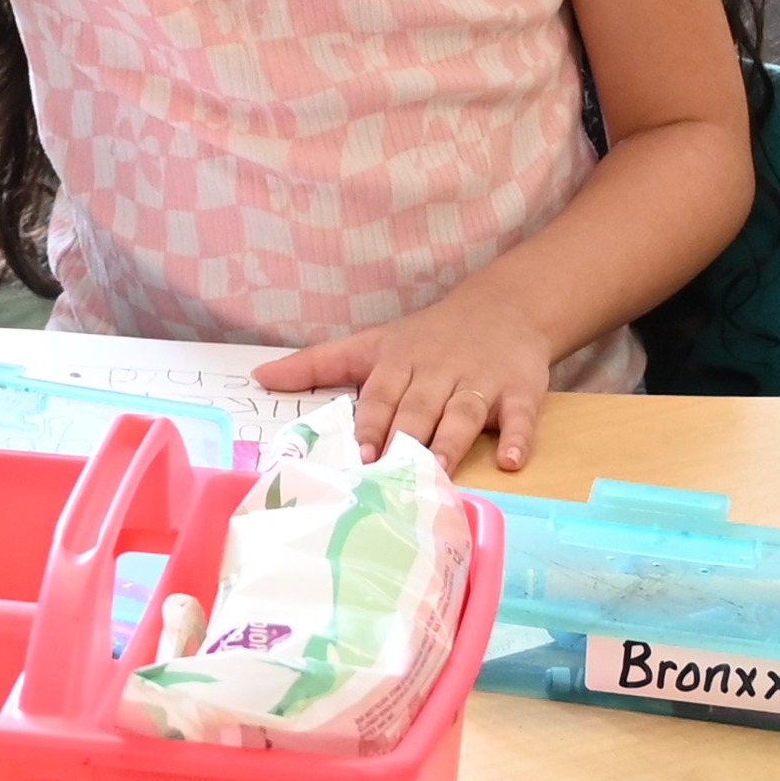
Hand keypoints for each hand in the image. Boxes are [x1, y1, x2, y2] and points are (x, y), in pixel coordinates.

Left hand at [259, 288, 564, 471]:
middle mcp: (438, 371)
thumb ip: (318, 364)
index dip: (371, 424)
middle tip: (393, 473)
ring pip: (464, 412)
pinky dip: (519, 438)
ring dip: (453, 441)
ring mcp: (480, 381)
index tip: (360, 454)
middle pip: (420, 406)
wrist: (504, 307)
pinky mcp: (520, 390)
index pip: (381, 394)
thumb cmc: (429, 338)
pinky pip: (521, 416)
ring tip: (441, 471)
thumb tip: (258, 375)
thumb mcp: (373, 345)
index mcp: (400, 362)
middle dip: (406, 437)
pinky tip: (513, 463)